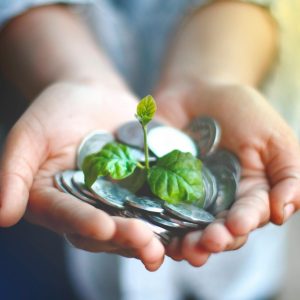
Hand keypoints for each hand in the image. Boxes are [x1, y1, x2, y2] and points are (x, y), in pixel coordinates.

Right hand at [0, 82, 164, 270]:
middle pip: (105, 231)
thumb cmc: (55, 112)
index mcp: (56, 202)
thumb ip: (13, 173)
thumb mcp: (30, 136)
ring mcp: (117, 202)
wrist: (92, 96)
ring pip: (133, 226)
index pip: (68, 217)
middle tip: (146, 242)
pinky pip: (157, 208)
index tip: (102, 227)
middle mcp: (87, 209)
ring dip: (150, 238)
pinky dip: (171, 219)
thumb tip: (2, 217)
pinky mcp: (143, 191)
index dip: (84, 224)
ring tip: (166, 245)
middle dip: (125, 238)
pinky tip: (187, 226)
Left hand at [155, 81, 299, 265]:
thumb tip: (282, 212)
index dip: (243, 223)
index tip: (236, 224)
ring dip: (187, 243)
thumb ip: (288, 174)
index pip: (248, 216)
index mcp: (249, 194)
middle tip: (208, 242)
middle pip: (218, 231)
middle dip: (214, 240)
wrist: (197, 91)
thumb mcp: (273, 137)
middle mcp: (219, 203)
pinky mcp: (162, 190)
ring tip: (184, 249)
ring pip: (188, 229)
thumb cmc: (240, 111)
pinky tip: (156, 237)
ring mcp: (189, 199)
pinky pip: (159, 212)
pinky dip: (159, 227)